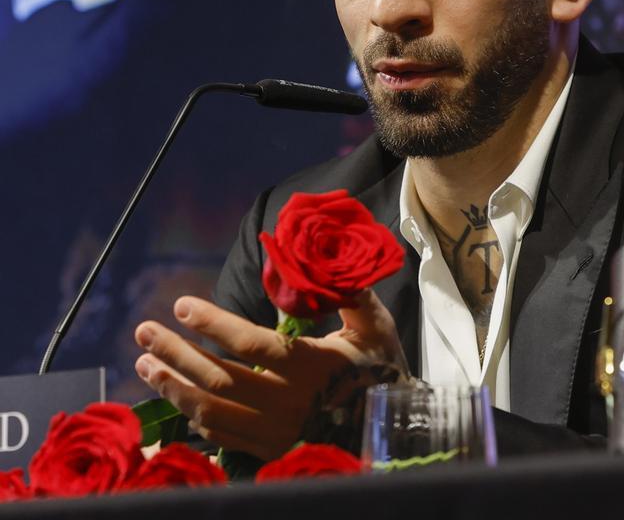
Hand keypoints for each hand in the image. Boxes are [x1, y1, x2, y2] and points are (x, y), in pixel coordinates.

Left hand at [134, 290, 406, 461]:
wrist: (392, 427)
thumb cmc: (380, 369)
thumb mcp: (374, 328)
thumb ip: (353, 296)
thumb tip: (331, 261)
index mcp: (311, 365)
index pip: (250, 343)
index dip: (212, 323)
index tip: (181, 306)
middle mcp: (288, 400)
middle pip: (219, 376)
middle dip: (176, 352)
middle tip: (144, 331)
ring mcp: (276, 430)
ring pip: (211, 409)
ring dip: (173, 385)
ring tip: (146, 363)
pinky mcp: (270, 449)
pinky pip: (220, 435)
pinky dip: (192, 415)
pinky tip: (175, 394)